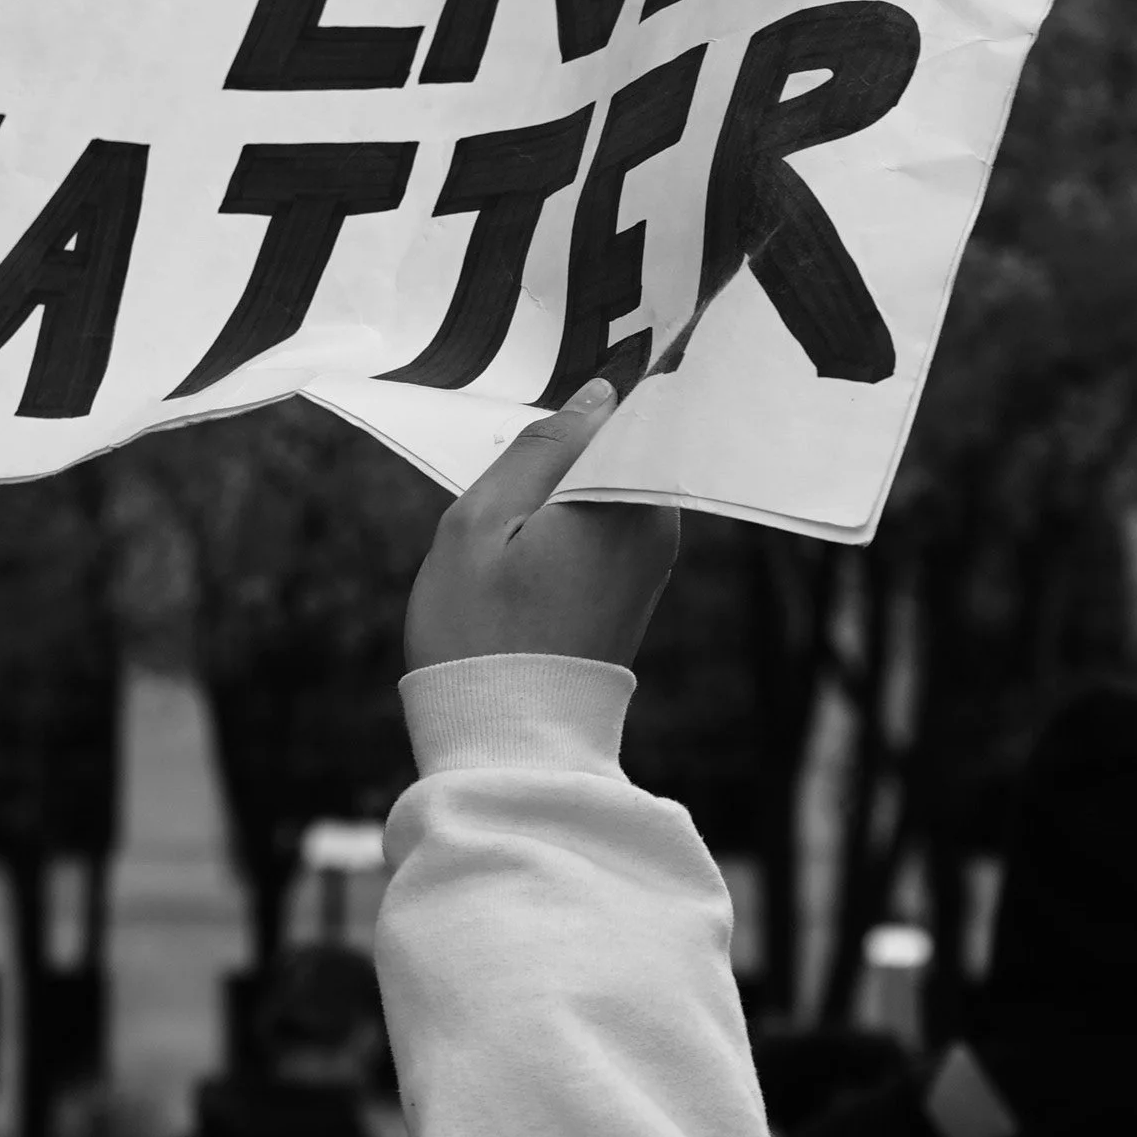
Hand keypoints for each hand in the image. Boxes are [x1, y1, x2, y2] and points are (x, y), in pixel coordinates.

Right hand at [406, 378, 677, 672]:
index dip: (582, 402)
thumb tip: (598, 396)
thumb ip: (540, 449)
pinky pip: (610, 523)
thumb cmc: (479, 631)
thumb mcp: (480, 522)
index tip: (539, 430)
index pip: (627, 408)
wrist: (506, 740)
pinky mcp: (639, 587)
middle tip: (509, 487)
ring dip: (563, 489)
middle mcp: (657, 525)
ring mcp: (653, 561)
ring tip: (512, 529)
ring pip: (609, 485)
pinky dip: (570, 523)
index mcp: (625, 499)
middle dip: (568, 449)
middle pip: (618, 447)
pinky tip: (527, 552)